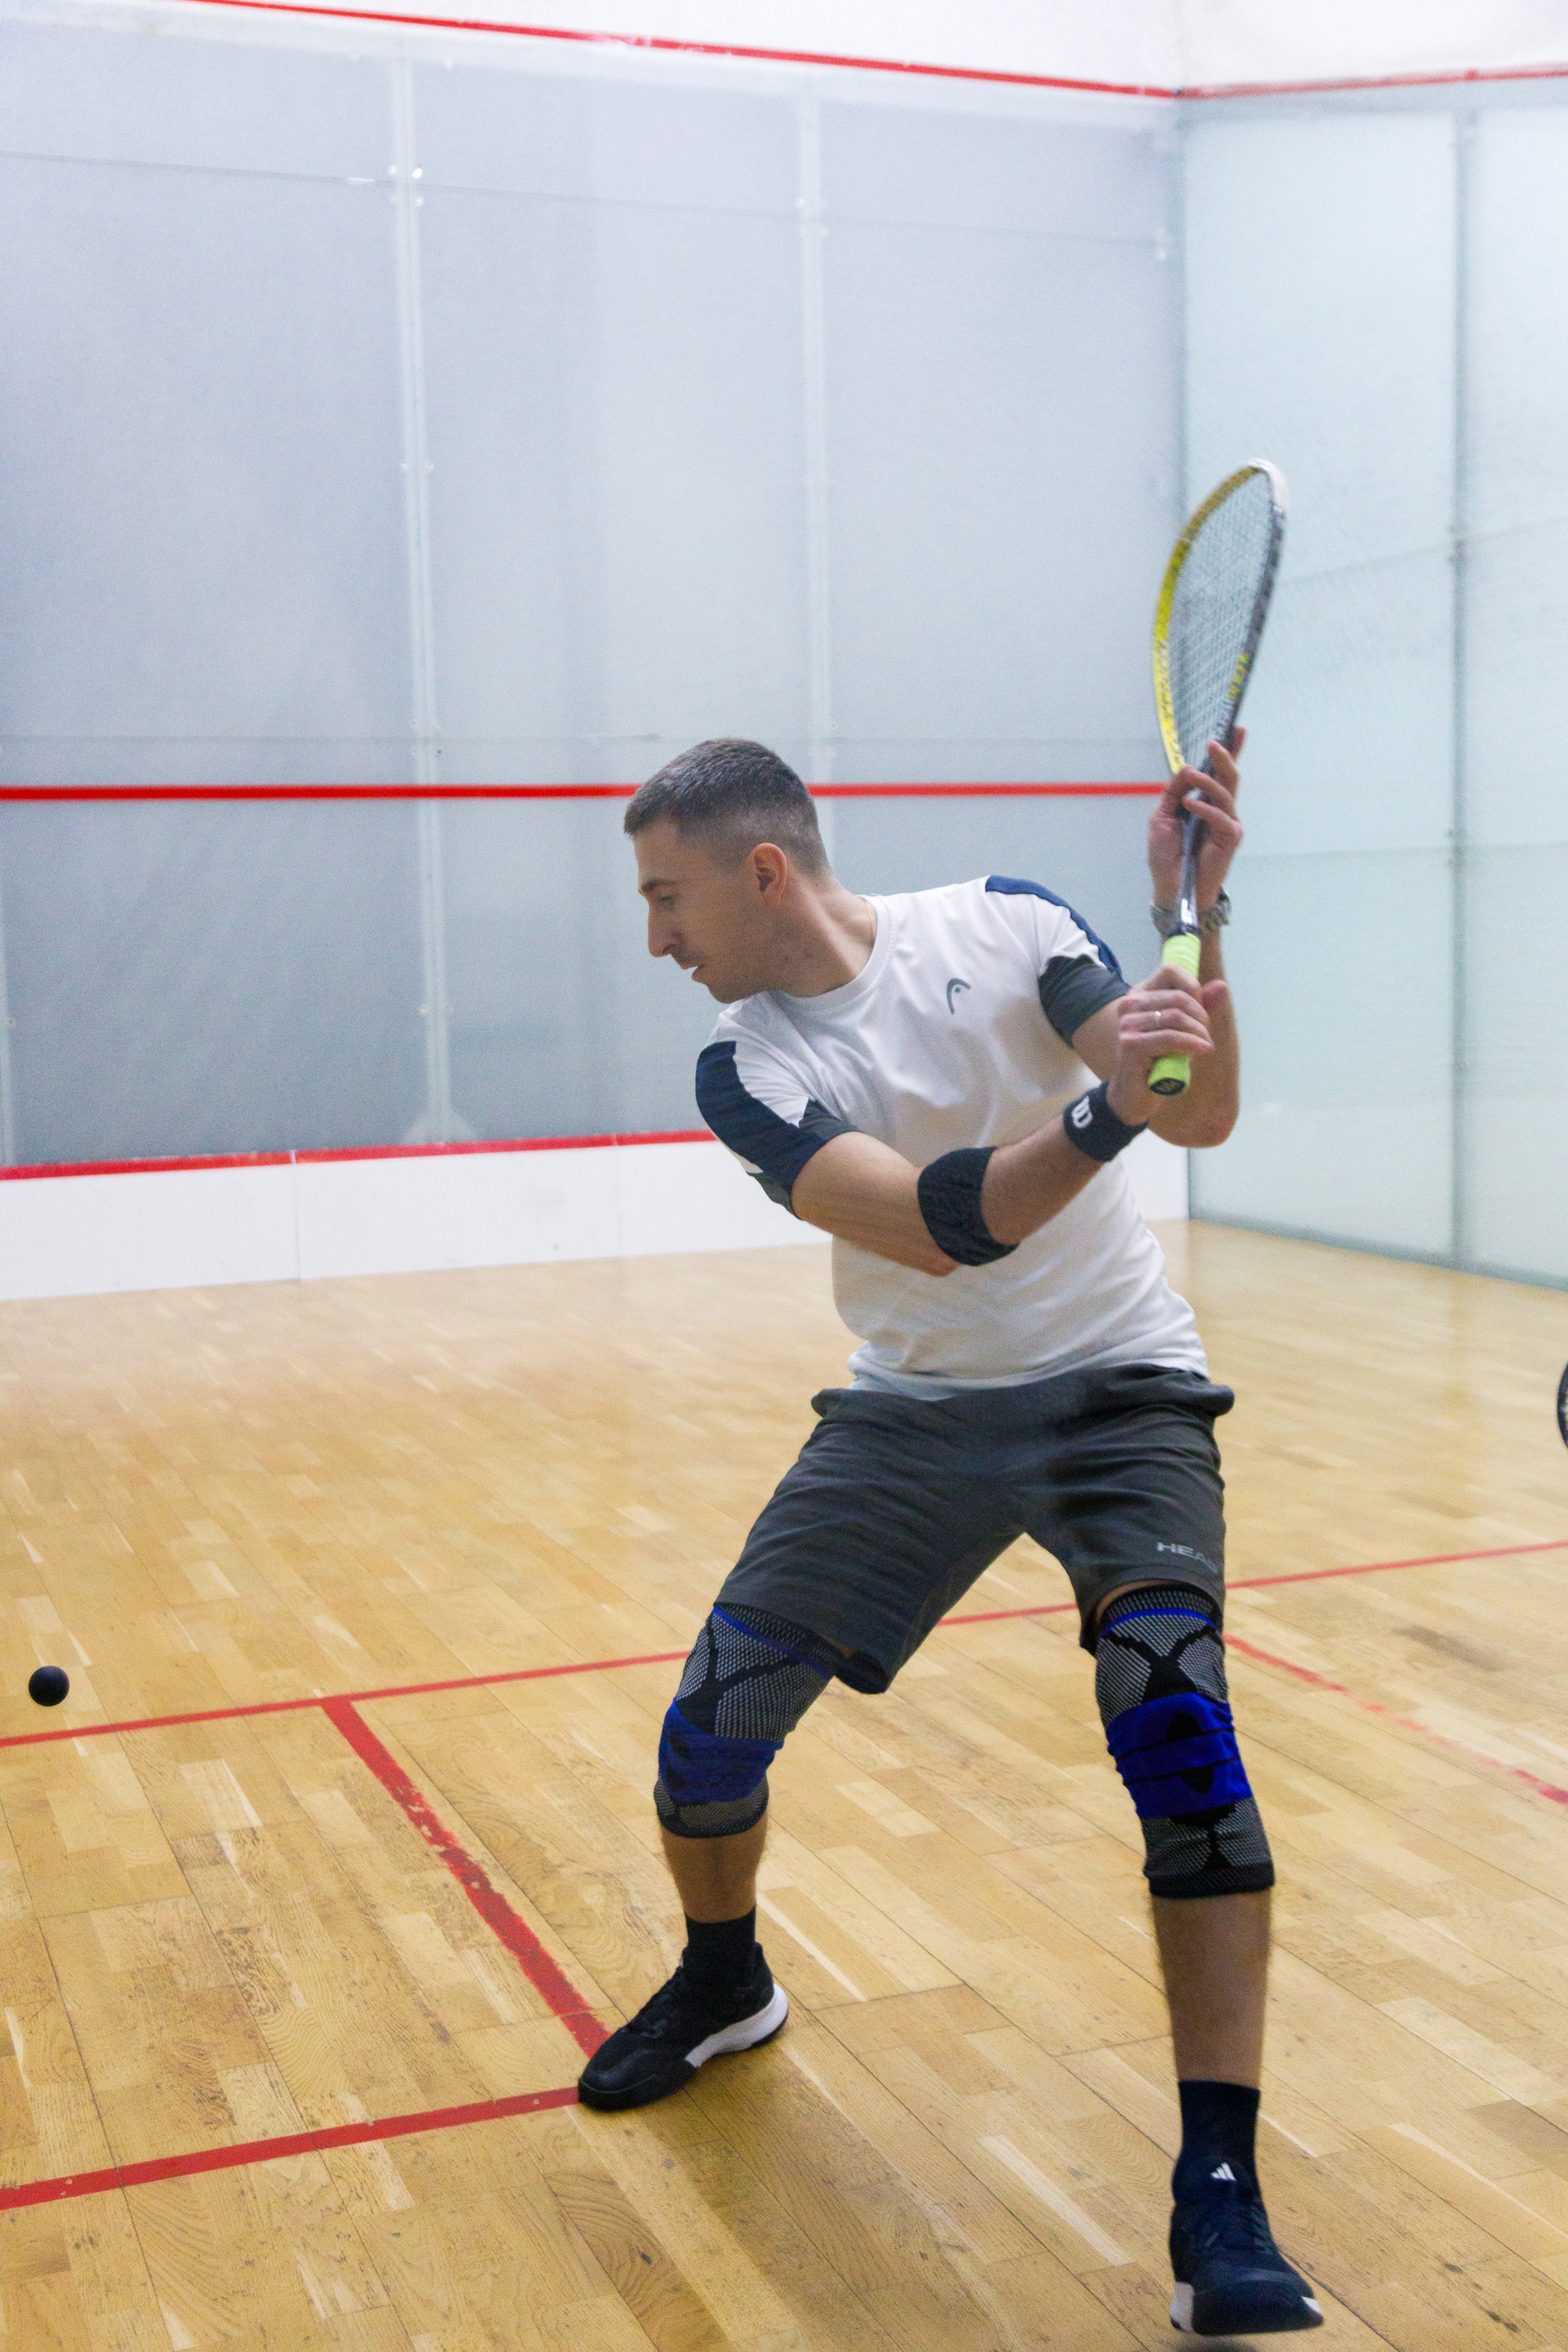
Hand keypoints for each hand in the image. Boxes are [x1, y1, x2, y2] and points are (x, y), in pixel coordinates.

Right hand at [1105, 964, 1226, 1122]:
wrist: (1134, 1095)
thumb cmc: (1158, 1060)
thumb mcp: (1183, 1030)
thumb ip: (1200, 1007)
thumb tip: (1221, 986)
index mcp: (1139, 995)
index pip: (1170, 970)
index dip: (1193, 987)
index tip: (1201, 1010)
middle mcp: (1129, 1005)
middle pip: (1179, 997)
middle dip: (1201, 1016)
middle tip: (1206, 1035)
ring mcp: (1127, 1025)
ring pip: (1176, 1017)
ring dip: (1199, 1032)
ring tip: (1205, 1045)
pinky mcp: (1131, 1045)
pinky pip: (1170, 1038)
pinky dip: (1191, 1043)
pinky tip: (1203, 1050)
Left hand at [1149, 727, 1244, 910]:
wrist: (1169, 886)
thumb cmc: (1166, 855)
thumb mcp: (1161, 817)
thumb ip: (1173, 793)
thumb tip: (1186, 769)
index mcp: (1205, 802)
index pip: (1219, 773)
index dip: (1229, 750)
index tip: (1235, 728)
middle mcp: (1220, 809)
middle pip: (1229, 776)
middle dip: (1225, 756)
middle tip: (1215, 743)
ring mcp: (1227, 822)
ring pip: (1226, 792)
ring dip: (1208, 781)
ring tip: (1191, 777)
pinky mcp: (1230, 837)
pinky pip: (1221, 816)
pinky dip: (1205, 808)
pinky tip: (1189, 805)